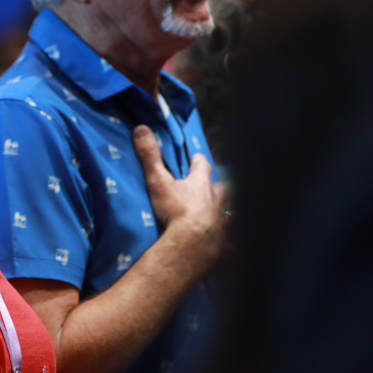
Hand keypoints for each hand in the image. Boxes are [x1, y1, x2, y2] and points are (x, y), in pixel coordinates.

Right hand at [133, 125, 227, 265]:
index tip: (196, 159)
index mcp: (200, 183)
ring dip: (224, 211)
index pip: (202, 165)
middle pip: (220, 188)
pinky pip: (231, 240)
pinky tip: (227, 243)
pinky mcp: (226, 241)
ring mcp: (223, 220)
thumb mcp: (158, 181)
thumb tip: (141, 128)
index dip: (198, 161)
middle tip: (209, 190)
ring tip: (219, 215)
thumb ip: (150, 157)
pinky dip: (229, 240)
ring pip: (228, 212)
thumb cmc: (175, 210)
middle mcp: (216, 198)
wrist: (193, 242)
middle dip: (215, 188)